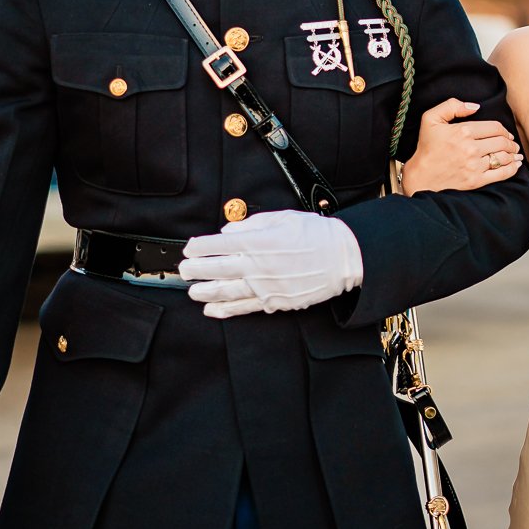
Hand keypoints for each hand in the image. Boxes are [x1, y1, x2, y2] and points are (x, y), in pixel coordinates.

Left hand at [180, 209, 363, 317]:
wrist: (344, 257)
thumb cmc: (316, 234)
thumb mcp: (283, 218)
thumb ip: (251, 225)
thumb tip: (227, 231)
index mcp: (258, 242)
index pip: (219, 244)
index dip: (200, 247)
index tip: (189, 248)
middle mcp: (258, 265)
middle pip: (217, 269)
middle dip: (196, 270)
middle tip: (183, 271)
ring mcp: (266, 286)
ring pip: (227, 291)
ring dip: (205, 291)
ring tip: (192, 291)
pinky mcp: (275, 301)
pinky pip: (245, 307)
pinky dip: (226, 310)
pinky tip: (212, 309)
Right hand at [401, 99, 522, 194]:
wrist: (421, 176)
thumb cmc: (427, 147)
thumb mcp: (431, 119)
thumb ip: (452, 105)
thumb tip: (475, 106)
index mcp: (463, 131)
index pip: (494, 127)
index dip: (503, 129)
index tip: (505, 133)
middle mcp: (471, 148)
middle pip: (502, 141)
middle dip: (510, 141)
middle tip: (512, 143)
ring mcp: (475, 166)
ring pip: (504, 157)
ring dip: (513, 154)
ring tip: (515, 153)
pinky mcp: (476, 181)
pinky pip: (501, 174)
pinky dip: (512, 168)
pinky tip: (516, 165)